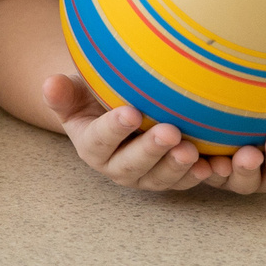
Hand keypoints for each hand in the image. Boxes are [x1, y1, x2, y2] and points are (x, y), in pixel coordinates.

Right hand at [43, 74, 213, 190]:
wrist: (115, 112)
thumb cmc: (94, 97)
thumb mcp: (74, 93)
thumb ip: (62, 93)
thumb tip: (50, 84)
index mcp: (92, 146)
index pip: (100, 139)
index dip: (114, 129)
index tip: (130, 112)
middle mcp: (116, 167)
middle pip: (132, 165)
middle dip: (151, 151)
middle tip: (170, 133)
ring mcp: (145, 176)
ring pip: (160, 178)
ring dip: (177, 167)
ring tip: (192, 151)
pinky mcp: (170, 178)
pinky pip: (185, 181)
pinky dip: (200, 175)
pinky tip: (214, 165)